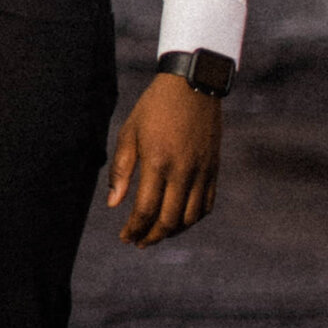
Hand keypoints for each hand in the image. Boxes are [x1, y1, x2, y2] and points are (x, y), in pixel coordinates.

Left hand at [106, 75, 223, 244]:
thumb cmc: (154, 107)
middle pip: (169, 220)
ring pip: (190, 218)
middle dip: (152, 236)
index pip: (145, 209)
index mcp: (157, 162)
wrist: (192, 85)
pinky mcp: (214, 169)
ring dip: (173, 232)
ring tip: (157, 234)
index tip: (125, 237)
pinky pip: (207, 205)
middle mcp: (183, 171)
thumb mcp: (129, 133)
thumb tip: (113, 204)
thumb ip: (121, 171)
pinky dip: (193, 219)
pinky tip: (179, 221)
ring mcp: (202, 171)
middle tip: (138, 242)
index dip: (134, 229)